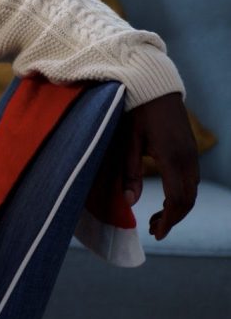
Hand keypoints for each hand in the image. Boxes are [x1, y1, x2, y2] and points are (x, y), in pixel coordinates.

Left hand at [121, 92, 199, 239]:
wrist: (153, 85)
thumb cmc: (135, 111)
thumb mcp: (127, 141)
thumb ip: (129, 172)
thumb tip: (130, 202)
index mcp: (173, 158)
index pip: (178, 200)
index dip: (168, 220)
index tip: (156, 234)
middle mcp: (188, 158)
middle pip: (188, 199)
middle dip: (173, 218)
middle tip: (153, 230)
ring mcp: (191, 153)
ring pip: (191, 190)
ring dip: (177, 208)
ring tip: (156, 219)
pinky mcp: (188, 149)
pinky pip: (190, 179)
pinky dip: (180, 194)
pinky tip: (165, 199)